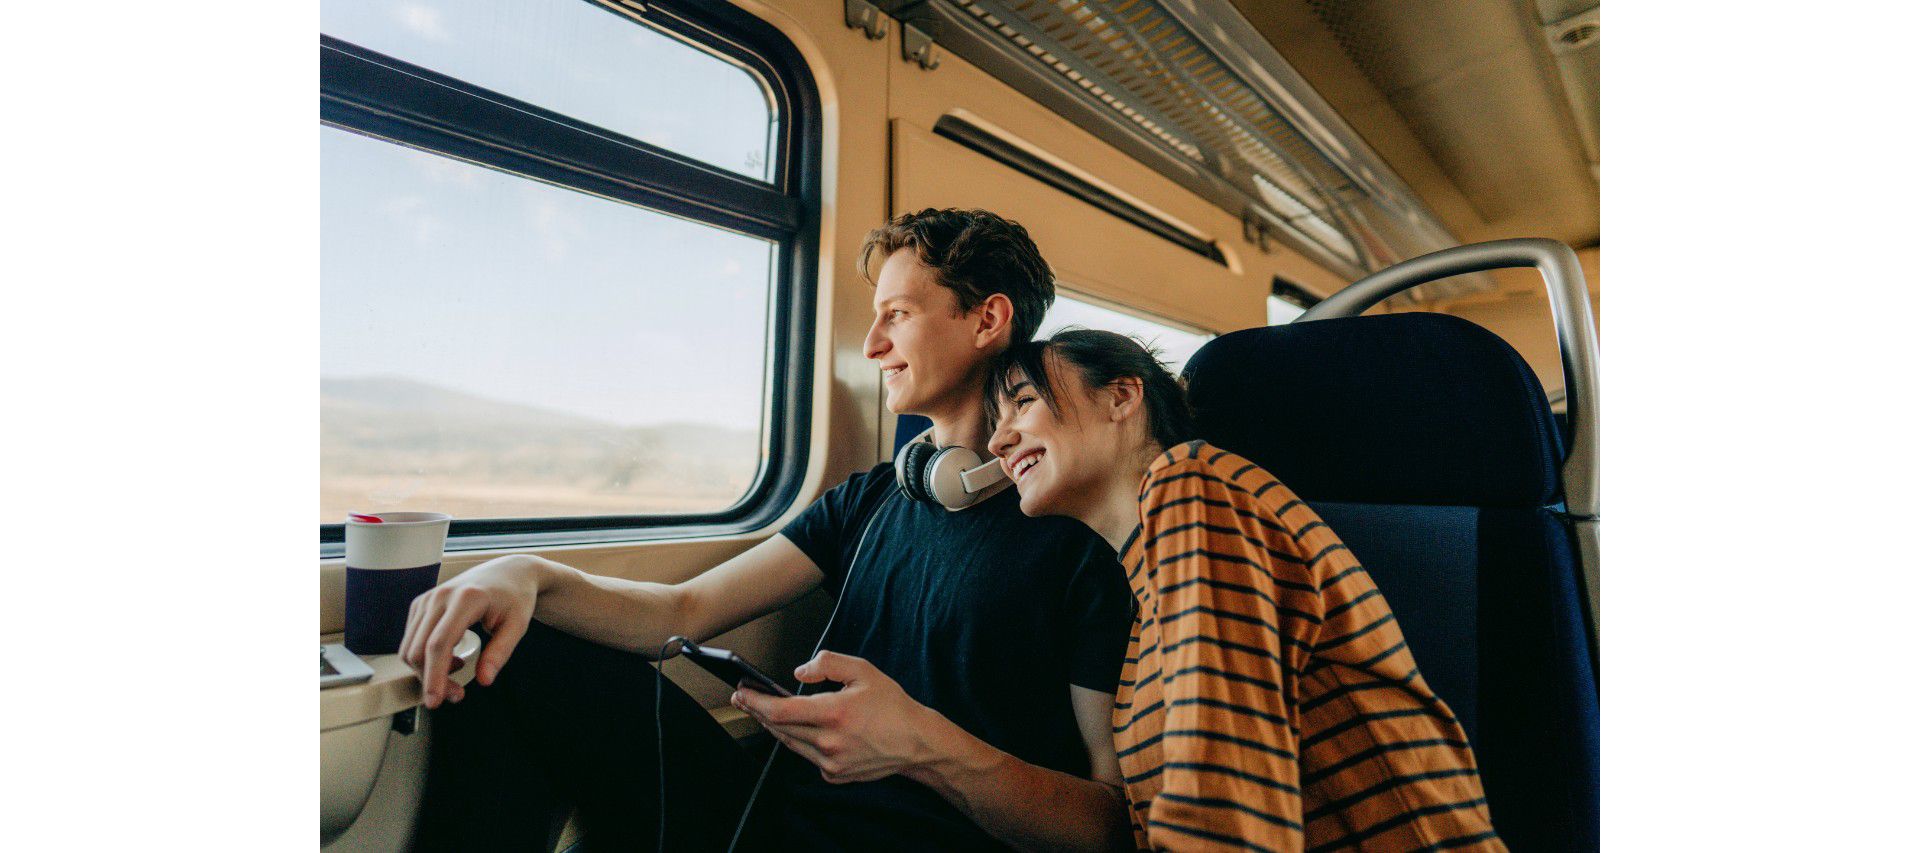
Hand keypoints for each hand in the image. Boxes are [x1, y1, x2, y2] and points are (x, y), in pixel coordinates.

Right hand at [399, 554, 543, 708]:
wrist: (507, 572)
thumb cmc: (515, 598)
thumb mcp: (517, 626)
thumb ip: (501, 652)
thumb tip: (484, 680)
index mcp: (466, 599)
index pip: (439, 644)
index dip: (434, 676)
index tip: (435, 701)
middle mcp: (440, 596)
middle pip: (419, 649)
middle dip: (431, 679)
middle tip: (458, 695)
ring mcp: (427, 599)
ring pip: (410, 647)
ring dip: (427, 671)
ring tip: (457, 675)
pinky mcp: (421, 604)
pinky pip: (412, 639)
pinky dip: (425, 657)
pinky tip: (451, 659)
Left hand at [732, 651, 944, 783]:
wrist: (916, 742)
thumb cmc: (892, 706)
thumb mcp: (863, 671)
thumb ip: (828, 664)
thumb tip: (798, 673)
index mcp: (834, 713)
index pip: (780, 710)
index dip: (756, 701)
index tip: (742, 692)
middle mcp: (829, 742)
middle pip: (779, 728)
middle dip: (758, 711)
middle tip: (745, 698)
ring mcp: (830, 762)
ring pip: (790, 743)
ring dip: (774, 726)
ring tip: (763, 710)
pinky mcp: (835, 774)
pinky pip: (807, 756)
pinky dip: (800, 741)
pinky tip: (801, 729)